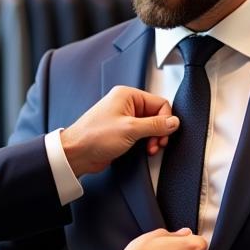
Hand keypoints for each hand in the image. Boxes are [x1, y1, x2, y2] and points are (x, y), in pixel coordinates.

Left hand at [62, 86, 178, 177]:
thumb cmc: (93, 137)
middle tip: (156, 143)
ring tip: (149, 148)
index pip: (160, 103)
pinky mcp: (122, 132)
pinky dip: (145, 143)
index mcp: (127, 95)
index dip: (166, 120)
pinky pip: (142, 134)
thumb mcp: (130, 129)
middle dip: (159, 131)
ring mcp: (124, 119)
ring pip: (150, 126)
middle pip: (156, 115)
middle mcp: (126, 104)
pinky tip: (144, 150)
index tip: (165, 133)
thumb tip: (173, 122)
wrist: (76, 154)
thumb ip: (155, 125)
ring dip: (153, 139)